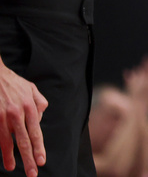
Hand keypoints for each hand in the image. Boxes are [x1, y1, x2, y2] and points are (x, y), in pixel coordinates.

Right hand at [0, 62, 46, 176]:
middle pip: (24, 141)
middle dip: (28, 158)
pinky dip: (0, 146)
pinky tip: (2, 155)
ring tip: (13, 168)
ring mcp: (3, 117)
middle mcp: (17, 114)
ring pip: (7, 141)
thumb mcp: (31, 89)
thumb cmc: (14, 83)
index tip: (41, 161)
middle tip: (33, 173)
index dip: (38, 148)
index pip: (36, 133)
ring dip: (10, 156)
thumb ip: (39, 103)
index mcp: (30, 107)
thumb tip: (40, 118)